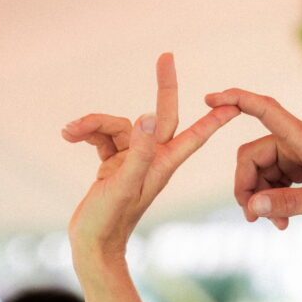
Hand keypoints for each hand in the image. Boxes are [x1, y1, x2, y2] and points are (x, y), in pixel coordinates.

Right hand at [64, 54, 239, 266]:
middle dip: (163, 87)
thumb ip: (136, 152)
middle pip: (160, 116)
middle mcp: (152, 159)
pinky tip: (68, 136)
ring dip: (93, 124)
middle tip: (167, 56)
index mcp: (163, 164)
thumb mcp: (123, 184)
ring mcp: (133, 161)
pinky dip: (86, 133)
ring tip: (70, 132)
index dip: (214, 118)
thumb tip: (146, 117)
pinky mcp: (114, 165)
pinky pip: (103, 137)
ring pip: (120, 125)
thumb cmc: (110, 220)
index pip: (195, 135)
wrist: (93, 245)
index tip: (232, 99)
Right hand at [204, 88, 301, 229]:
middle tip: (252, 218)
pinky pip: (272, 183)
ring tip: (276, 224)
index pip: (265, 110)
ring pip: (259, 173)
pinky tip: (282, 221)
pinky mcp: (299, 171)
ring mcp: (296, 157)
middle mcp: (296, 143)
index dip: (236, 100)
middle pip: (251, 156)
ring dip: (260, 199)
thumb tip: (251, 207)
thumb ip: (289, 203)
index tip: (210, 100)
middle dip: (246, 186)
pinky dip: (271, 202)